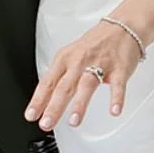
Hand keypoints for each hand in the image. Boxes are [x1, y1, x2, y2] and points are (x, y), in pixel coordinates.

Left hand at [25, 18, 143, 130]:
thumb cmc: (94, 45)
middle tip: (47, 124)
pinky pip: (117, 85)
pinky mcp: (119, 69)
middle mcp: (80, 61)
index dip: (38, 100)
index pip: (48, 82)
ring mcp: (100, 64)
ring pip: (87, 85)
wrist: (121, 28)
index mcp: (65, 59)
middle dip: (54, 107)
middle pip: (64, 86)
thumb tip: (43, 100)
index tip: (31, 116)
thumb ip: (59, 77)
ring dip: (79, 104)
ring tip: (74, 121)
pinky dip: (116, 98)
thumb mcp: (70, 56)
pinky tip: (114, 111)